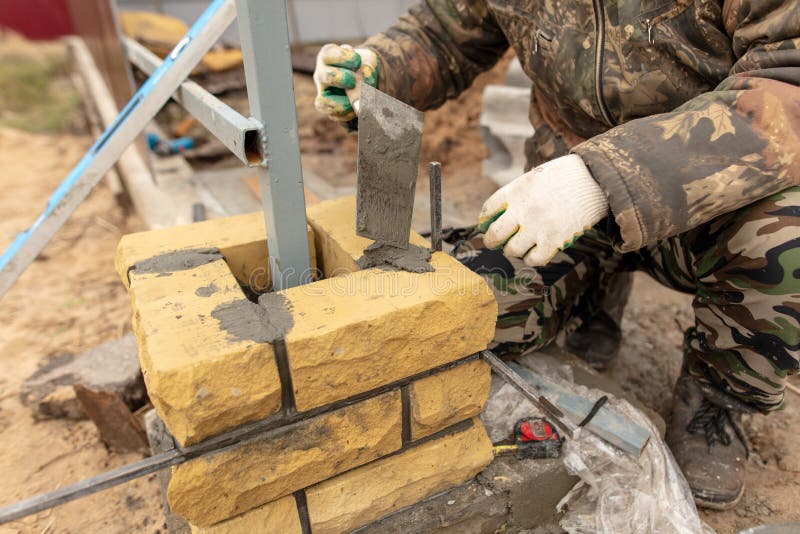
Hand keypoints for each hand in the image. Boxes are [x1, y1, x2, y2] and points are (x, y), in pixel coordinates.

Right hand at [314, 44, 378, 121]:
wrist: (366, 77)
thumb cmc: (363, 65)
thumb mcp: (368, 61)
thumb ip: (366, 69)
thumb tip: (364, 87)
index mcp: (328, 56)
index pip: (328, 54)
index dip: (342, 57)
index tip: (357, 61)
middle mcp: (321, 74)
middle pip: (324, 77)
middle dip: (341, 79)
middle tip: (353, 81)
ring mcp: (323, 93)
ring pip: (322, 102)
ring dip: (342, 104)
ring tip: (356, 102)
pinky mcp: (329, 109)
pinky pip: (333, 116)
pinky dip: (347, 115)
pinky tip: (357, 111)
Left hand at [477, 154, 608, 266]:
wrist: (596, 178)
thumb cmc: (565, 176)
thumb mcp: (535, 176)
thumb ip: (517, 194)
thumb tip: (501, 214)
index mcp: (516, 190)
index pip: (487, 210)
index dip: (484, 221)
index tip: (486, 225)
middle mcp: (523, 209)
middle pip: (494, 235)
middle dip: (492, 241)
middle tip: (496, 242)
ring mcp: (538, 226)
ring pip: (512, 251)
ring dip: (514, 250)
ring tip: (521, 245)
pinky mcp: (555, 240)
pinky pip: (533, 260)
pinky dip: (532, 258)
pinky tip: (536, 251)